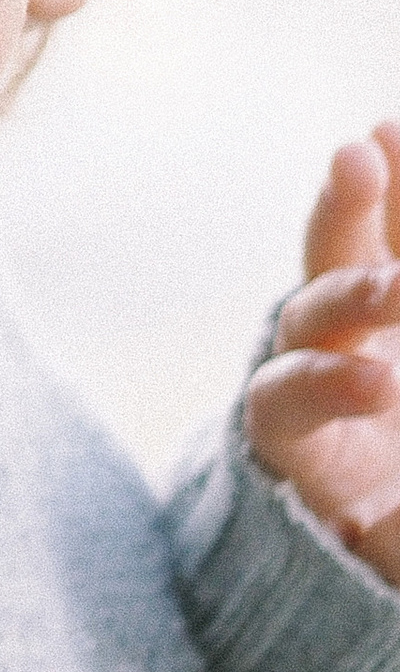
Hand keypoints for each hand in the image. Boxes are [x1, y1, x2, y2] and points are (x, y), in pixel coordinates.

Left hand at [245, 121, 399, 587]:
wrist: (379, 517)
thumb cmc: (378, 543)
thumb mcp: (381, 548)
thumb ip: (387, 535)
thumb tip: (381, 513)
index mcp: (299, 446)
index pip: (283, 403)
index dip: (323, 387)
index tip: (378, 386)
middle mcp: (317, 372)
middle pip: (308, 316)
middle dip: (354, 294)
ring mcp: (357, 329)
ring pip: (341, 254)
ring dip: (364, 201)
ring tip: (377, 137)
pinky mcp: (391, 294)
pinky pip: (392, 232)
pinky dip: (397, 185)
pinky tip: (390, 123)